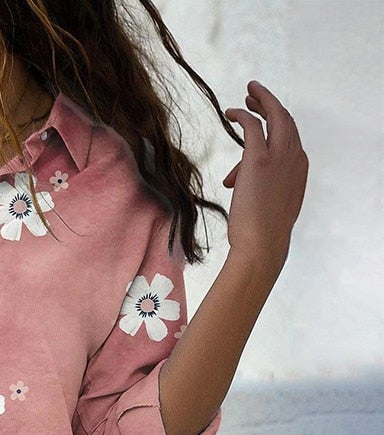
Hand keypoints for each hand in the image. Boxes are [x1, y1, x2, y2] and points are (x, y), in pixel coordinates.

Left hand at [222, 80, 308, 270]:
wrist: (262, 243)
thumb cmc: (260, 231)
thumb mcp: (264, 204)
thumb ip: (255, 186)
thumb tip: (232, 180)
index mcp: (299, 169)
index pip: (290, 139)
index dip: (275, 127)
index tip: (261, 120)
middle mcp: (295, 158)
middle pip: (287, 121)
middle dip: (272, 106)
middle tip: (255, 97)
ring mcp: (280, 157)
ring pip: (275, 116)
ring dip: (261, 102)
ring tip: (247, 95)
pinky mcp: (260, 158)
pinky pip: (253, 126)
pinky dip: (242, 115)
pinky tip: (230, 113)